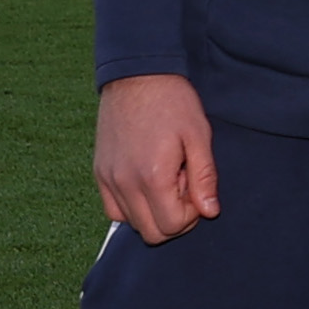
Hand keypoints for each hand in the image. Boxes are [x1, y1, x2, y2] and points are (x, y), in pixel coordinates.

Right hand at [94, 73, 219, 242]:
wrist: (137, 75)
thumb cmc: (172, 102)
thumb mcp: (198, 136)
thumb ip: (204, 178)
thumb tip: (210, 211)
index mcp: (152, 177)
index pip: (172, 226)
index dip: (191, 215)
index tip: (195, 187)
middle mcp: (124, 183)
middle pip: (150, 233)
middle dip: (173, 218)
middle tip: (182, 186)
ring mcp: (108, 178)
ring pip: (131, 223)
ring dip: (152, 211)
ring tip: (164, 179)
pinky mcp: (99, 172)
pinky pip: (112, 209)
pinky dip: (131, 206)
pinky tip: (145, 182)